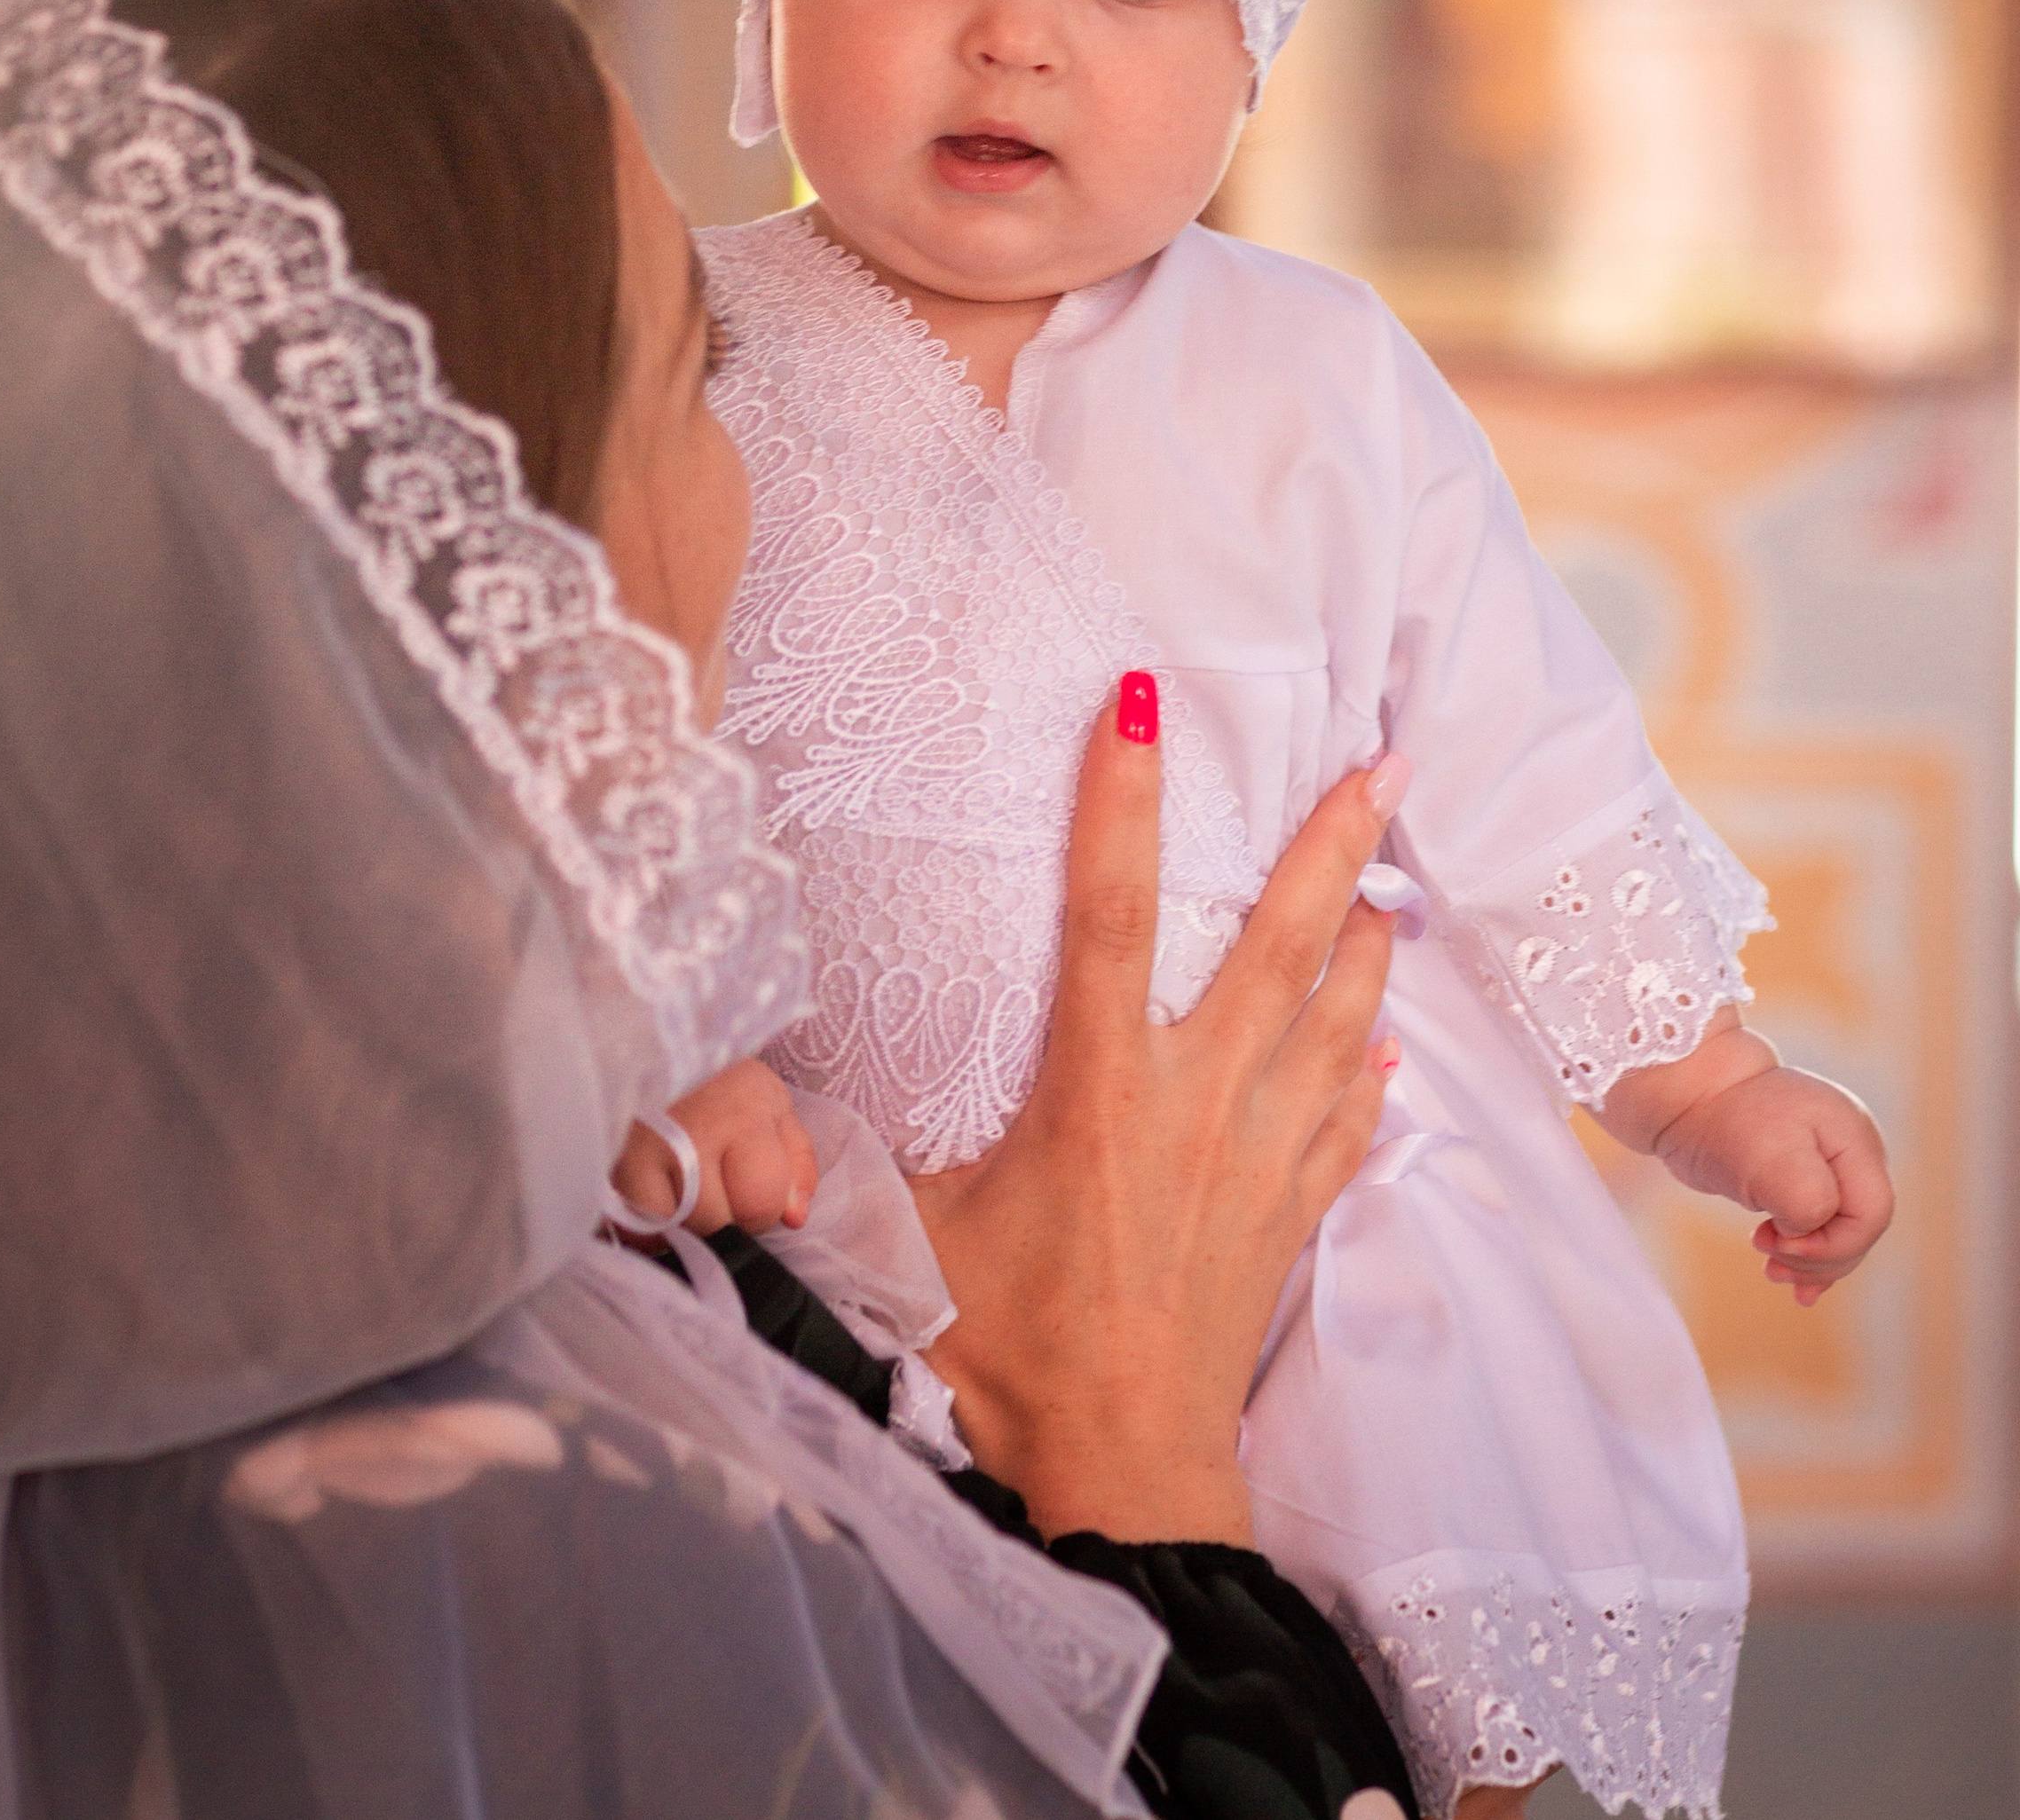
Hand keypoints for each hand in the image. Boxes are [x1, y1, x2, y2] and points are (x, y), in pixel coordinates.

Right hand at [612, 1058, 819, 1236]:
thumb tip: (794, 1218)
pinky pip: (635, 1226)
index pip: (762, 1201)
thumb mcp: (771, 1102)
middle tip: (715, 1187)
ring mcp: (645, 1149)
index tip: (749, 1186)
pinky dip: (648, 1225)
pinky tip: (657, 1199)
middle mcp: (693, 1131)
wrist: (649, 1037)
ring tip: (686, 1191)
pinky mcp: (610, 1162)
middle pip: (717, 1224)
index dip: (763, 1209)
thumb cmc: (718, 1075)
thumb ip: (796, 1161)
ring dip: (686, 1224)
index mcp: (744, 1111)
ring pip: (676, 1229)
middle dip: (724, 1219)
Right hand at [908, 693, 1402, 1545]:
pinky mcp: (1291, 1216)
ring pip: (1340, 1022)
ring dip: (1373, 943)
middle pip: (1284, 948)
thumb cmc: (1003, 1351)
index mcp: (1097, 1088)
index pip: (1109, 909)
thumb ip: (860, 1146)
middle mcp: (1196, 1103)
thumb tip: (777, 1090)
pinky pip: (1351, 1122)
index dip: (1119, 798)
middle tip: (1382, 758)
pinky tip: (1394, 1038)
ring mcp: (1258, 1159)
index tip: (1135, 703)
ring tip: (1400, 876)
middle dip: (1335, 846)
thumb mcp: (907, 1231)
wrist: (1120, 1473)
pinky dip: (1375, 1070)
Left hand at [1663, 1063, 1891, 1309]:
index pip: (1872, 1214)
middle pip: (1860, 1228)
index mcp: (1855, 1139)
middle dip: (1818, 1257)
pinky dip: (1807, 1254)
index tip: (1780, 1243)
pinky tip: (1797, 1284)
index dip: (1834, 1244)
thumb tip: (1808, 1231)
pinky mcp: (1804, 1175)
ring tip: (1773, 1272)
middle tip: (1770, 1263)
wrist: (1687, 1093)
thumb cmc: (1725, 1120)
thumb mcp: (1769, 1161)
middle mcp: (1852, 1150)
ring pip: (1840, 1231)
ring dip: (1810, 1262)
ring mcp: (1830, 1162)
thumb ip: (1809, 1203)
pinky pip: (1819, 1224)